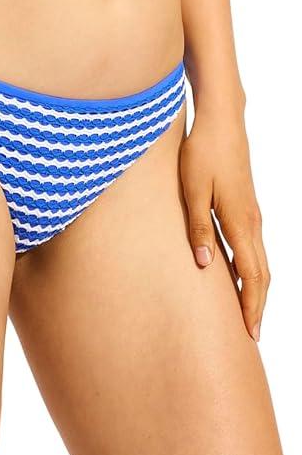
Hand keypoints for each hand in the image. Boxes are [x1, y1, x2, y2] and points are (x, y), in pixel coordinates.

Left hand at [179, 100, 269, 342]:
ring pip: (260, 260)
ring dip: (255, 288)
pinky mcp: (246, 205)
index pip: (253, 275)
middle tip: (251, 334)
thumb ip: (197, 228)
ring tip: (245, 311)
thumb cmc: (202, 151)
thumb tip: (204, 265)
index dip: (252, 306)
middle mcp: (251, 221)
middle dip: (257, 305)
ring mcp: (252, 213)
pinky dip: (251, 268)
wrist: (221, 120)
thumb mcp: (192, 190)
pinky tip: (238, 275)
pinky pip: (253, 246)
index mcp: (239, 221)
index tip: (250, 333)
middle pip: (262, 273)